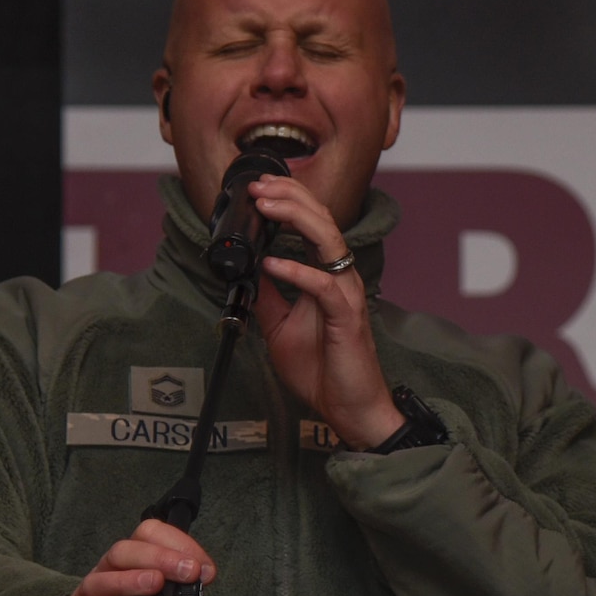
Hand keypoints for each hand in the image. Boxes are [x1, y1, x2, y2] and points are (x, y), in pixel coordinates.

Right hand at [25, 519, 216, 595]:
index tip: (205, 570)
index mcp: (128, 567)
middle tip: (190, 571)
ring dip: (128, 581)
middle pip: (123, 552)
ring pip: (97, 584)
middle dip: (160, 556)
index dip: (179, 544)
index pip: (149, 536)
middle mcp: (104, 578)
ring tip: (156, 584)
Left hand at [249, 174, 402, 448]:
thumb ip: (267, 296)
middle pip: (322, 220)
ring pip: (328, 240)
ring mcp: (346, 295)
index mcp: (328, 277)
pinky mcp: (346, 317)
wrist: (349, 408)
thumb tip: (245, 271)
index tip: (258, 190)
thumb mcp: (280, 327)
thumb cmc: (323, 370)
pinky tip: (272, 264)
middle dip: (289, 197)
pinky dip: (297, 270)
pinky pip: (323, 285)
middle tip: (258, 187)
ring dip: (295, 218)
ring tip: (266, 206)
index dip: (288, 201)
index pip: (313, 225)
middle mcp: (341, 278)